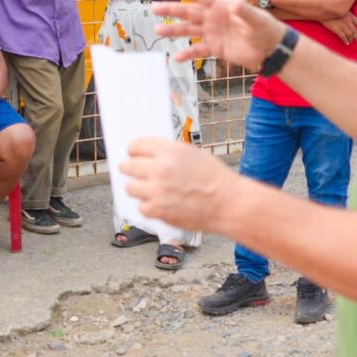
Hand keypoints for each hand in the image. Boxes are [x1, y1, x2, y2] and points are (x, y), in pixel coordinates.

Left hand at [121, 137, 238, 232]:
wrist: (228, 203)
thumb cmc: (214, 178)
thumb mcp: (193, 154)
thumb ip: (169, 152)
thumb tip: (148, 153)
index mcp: (170, 152)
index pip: (138, 145)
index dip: (133, 149)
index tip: (132, 153)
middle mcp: (161, 170)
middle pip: (128, 166)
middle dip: (129, 167)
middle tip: (132, 169)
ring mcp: (158, 191)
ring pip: (130, 187)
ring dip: (137, 187)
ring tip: (146, 188)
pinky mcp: (159, 211)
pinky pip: (141, 206)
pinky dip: (148, 206)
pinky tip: (157, 202)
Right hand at [152, 0, 285, 70]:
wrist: (270, 47)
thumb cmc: (266, 28)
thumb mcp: (257, 19)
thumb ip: (245, 12)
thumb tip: (236, 3)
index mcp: (222, 5)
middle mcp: (214, 17)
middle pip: (189, 11)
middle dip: (172, 10)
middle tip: (155, 8)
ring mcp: (213, 32)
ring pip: (189, 30)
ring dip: (174, 30)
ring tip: (158, 30)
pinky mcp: (215, 47)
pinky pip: (198, 50)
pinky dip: (187, 53)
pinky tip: (176, 58)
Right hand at [321, 13, 356, 45]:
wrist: (324, 10)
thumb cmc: (333, 9)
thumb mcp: (344, 10)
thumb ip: (351, 15)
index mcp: (350, 16)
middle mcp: (348, 22)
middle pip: (355, 31)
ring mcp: (343, 26)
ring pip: (350, 35)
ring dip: (351, 39)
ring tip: (351, 41)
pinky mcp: (337, 30)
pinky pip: (343, 37)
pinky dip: (346, 41)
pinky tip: (346, 43)